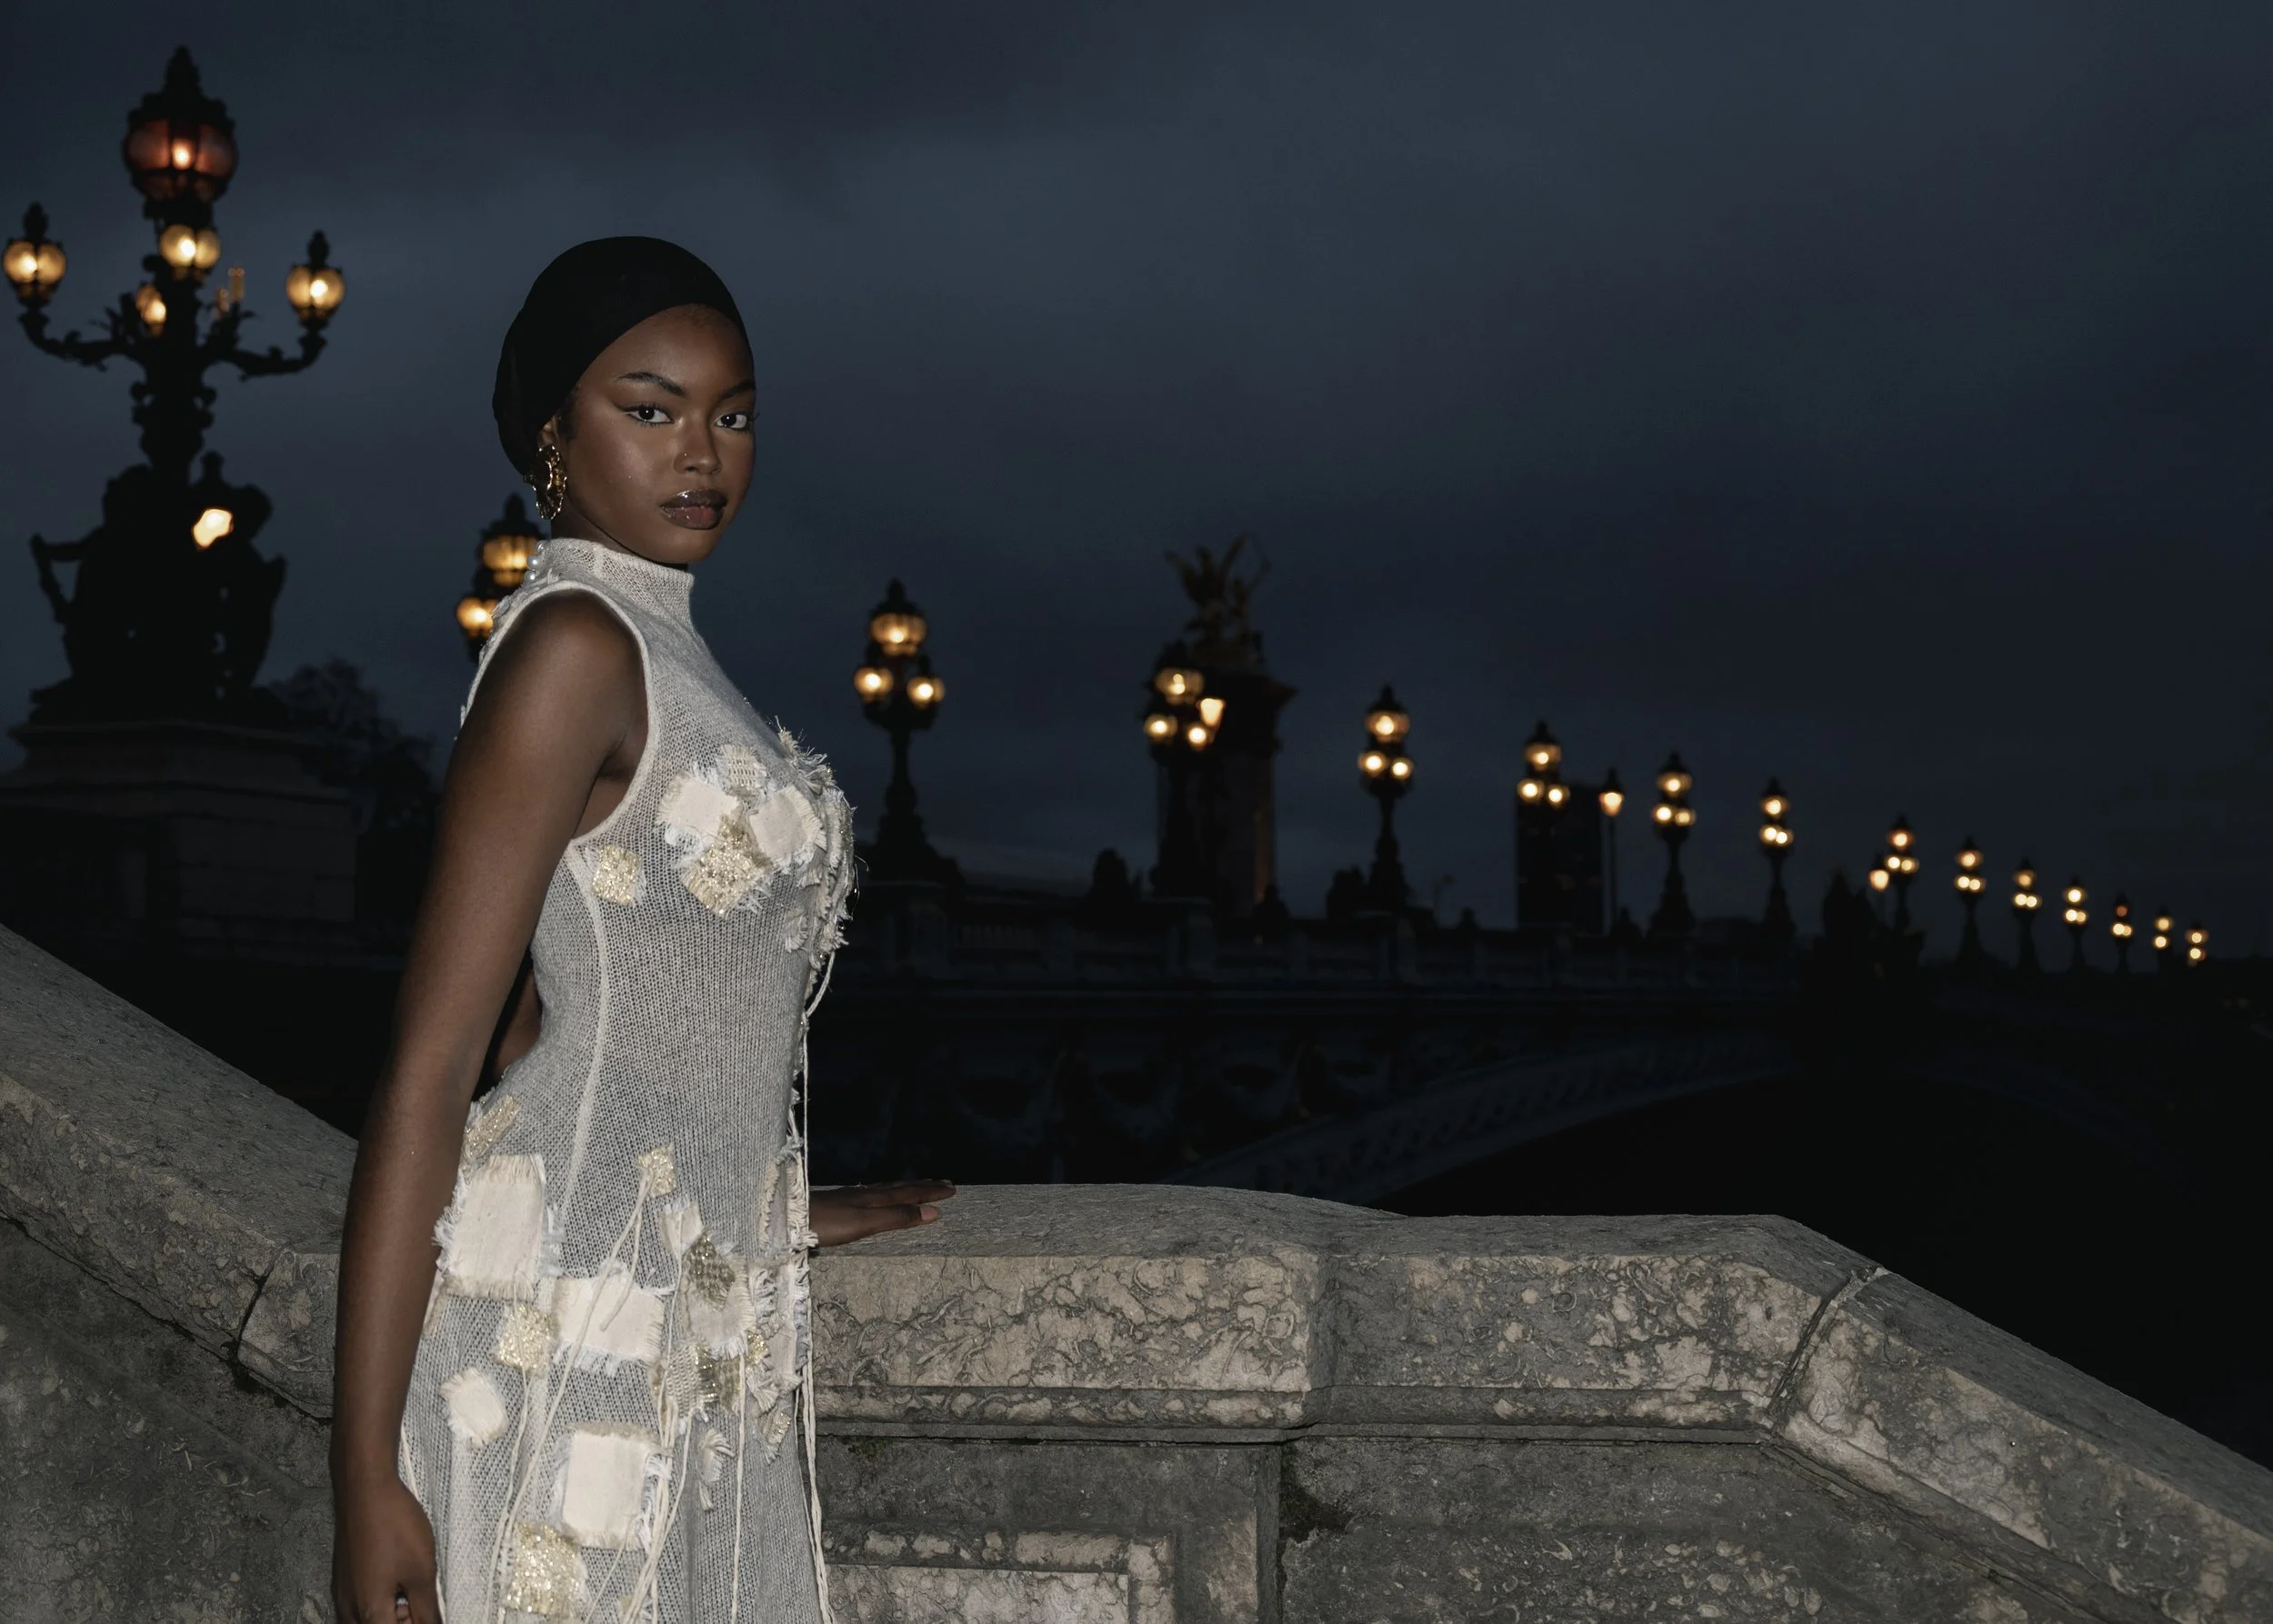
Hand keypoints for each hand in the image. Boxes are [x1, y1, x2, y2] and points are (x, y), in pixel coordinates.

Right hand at [332, 1472, 439, 1622]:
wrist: (365, 1490)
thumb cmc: (395, 1528)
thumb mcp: (421, 1572)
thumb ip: (427, 1610)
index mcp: (367, 1613)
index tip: (427, 1608)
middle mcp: (347, 1610)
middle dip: (402, 1621)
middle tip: (420, 1602)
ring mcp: (342, 1594)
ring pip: (368, 1619)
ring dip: (390, 1615)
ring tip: (411, 1592)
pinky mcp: (343, 1579)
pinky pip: (359, 1606)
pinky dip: (379, 1603)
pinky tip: (397, 1581)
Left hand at [811, 1179, 955, 1245]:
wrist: (787, 1216)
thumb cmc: (826, 1224)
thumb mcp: (865, 1223)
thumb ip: (897, 1217)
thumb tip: (933, 1212)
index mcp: (874, 1200)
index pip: (909, 1194)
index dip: (930, 1192)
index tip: (952, 1189)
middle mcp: (865, 1194)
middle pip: (900, 1188)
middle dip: (923, 1186)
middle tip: (944, 1182)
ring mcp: (851, 1197)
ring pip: (886, 1189)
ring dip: (906, 1187)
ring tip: (918, 1184)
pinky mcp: (839, 1202)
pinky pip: (872, 1193)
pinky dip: (885, 1191)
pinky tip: (876, 1193)